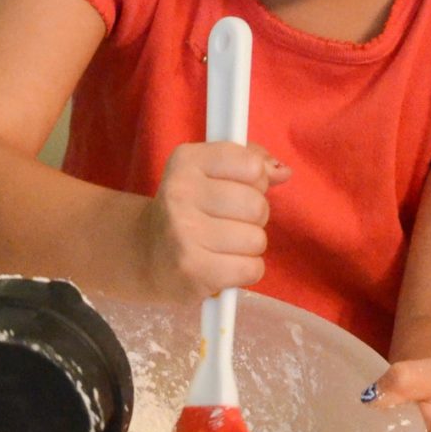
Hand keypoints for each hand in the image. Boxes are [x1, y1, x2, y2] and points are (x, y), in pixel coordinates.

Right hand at [136, 141, 290, 301]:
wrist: (147, 254)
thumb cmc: (190, 209)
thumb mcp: (210, 172)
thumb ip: (250, 162)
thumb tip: (283, 171)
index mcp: (186, 161)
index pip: (251, 165)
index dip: (255, 180)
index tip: (237, 188)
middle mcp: (180, 192)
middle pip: (257, 205)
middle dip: (254, 218)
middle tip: (230, 222)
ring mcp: (184, 232)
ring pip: (256, 239)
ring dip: (248, 247)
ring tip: (224, 245)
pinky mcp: (193, 270)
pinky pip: (251, 269)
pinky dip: (245, 270)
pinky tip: (224, 265)